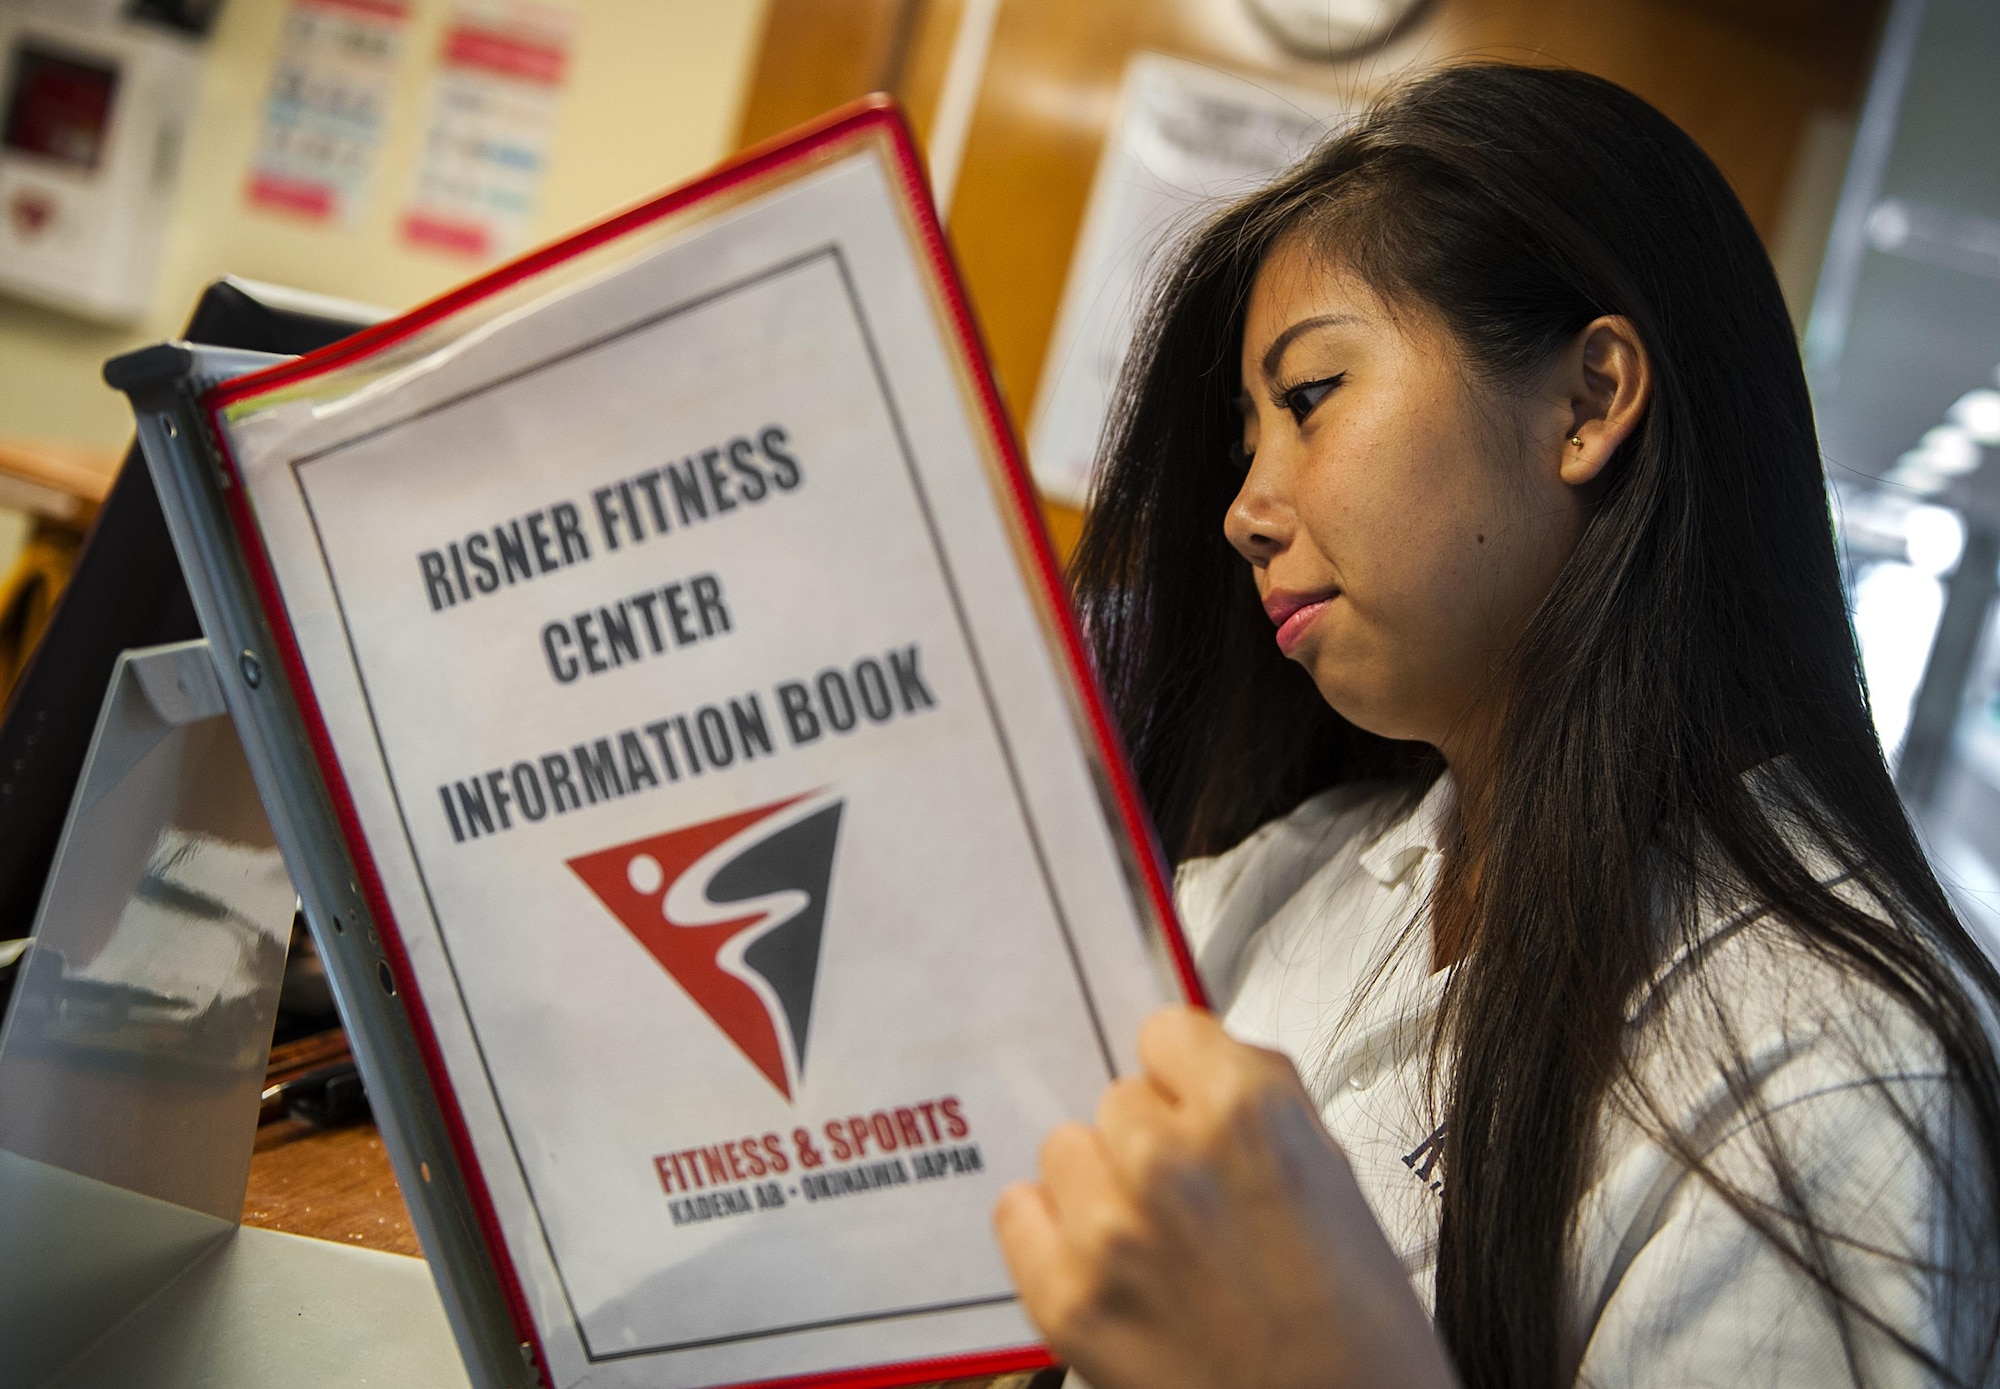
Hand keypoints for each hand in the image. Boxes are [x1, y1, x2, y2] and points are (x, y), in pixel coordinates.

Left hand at [993, 1006, 1458, 1388]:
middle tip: (1195, 1199)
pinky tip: (1106, 1264)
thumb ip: (1261, 1106)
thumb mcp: (1336, 1181)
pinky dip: (1052, 1232)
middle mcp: (1169, 1159)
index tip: (1192, 1099)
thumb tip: (1207, 1066)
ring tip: (1158, 1240)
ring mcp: (1109, 1229)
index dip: (1187, 1073)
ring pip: (1068, 1148)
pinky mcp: (1065, 1297)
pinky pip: (1019, 1212)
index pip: (1167, 1031)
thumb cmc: (1362, 1338)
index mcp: (1248, 1113)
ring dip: (1103, 1182)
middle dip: (1153, 1138)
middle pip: (1119, 1097)